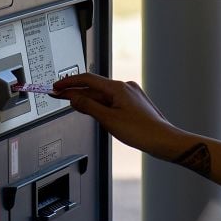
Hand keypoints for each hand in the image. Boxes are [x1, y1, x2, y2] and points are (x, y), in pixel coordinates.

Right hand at [53, 73, 181, 158]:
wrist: (164, 141)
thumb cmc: (141, 132)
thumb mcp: (108, 120)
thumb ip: (88, 107)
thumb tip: (74, 98)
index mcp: (118, 88)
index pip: (87, 79)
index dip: (69, 83)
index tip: (56, 87)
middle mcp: (125, 87)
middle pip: (94, 87)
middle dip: (75, 92)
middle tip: (58, 95)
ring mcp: (130, 95)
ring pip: (102, 95)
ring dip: (86, 99)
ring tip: (71, 103)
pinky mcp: (133, 104)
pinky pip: (111, 100)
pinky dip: (98, 104)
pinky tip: (92, 110)